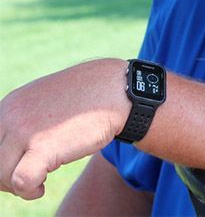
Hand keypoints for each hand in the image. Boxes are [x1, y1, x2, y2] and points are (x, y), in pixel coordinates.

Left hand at [0, 58, 128, 199]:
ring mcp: (25, 130)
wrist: (115, 91)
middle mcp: (11, 116)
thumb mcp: (44, 103)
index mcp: (8, 106)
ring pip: (2, 175)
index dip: (3, 162)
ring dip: (19, 185)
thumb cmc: (85, 100)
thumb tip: (11, 154)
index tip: (19, 166)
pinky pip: (21, 181)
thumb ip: (24, 121)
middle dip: (7, 177)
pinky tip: (41, 188)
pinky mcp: (43, 146)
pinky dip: (29, 191)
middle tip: (30, 177)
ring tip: (39, 181)